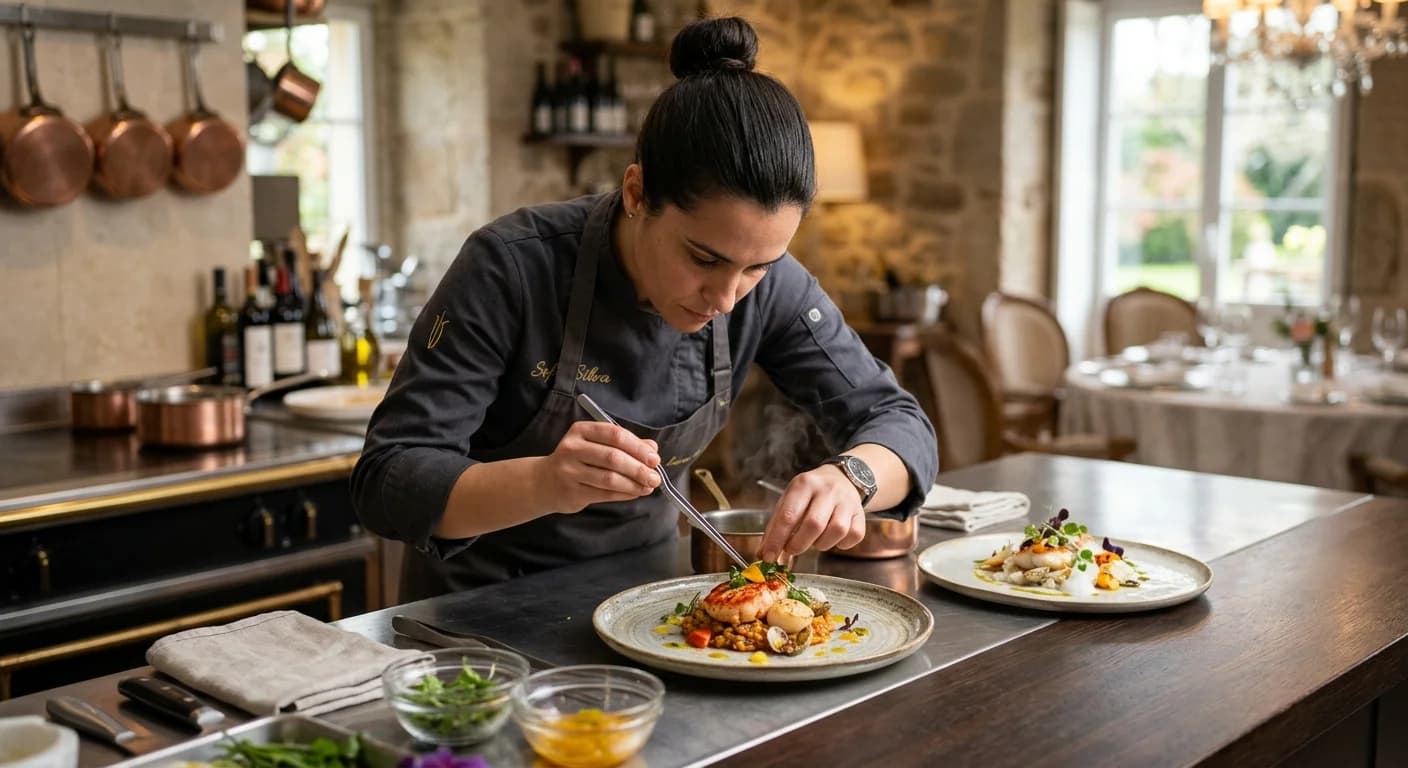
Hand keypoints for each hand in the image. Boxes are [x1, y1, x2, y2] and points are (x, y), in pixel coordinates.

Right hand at [537, 422, 660, 513]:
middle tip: (655, 477)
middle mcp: (573, 448)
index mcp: (581, 430)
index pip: (615, 435)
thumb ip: (624, 444)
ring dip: (634, 484)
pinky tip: (635, 493)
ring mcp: (570, 471)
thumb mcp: (597, 445)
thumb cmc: (577, 460)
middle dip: (638, 468)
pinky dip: (624, 494)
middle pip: (613, 457)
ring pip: (610, 478)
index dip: (638, 447)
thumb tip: (652, 448)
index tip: (654, 458)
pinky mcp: (572, 491)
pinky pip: (604, 494)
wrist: (544, 482)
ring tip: (648, 487)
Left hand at [758, 465, 865, 561]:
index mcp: (804, 484)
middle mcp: (827, 490)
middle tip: (792, 549)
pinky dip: (842, 544)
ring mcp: (847, 501)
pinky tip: (832, 538)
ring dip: (821, 544)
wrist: (842, 478)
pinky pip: (854, 535)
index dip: (777, 540)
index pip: (788, 515)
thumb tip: (764, 553)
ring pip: (837, 530)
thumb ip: (776, 525)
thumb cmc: (810, 493)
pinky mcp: (860, 513)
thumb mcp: (790, 499)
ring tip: (814, 540)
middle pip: (814, 524)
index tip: (769, 556)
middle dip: (799, 544)